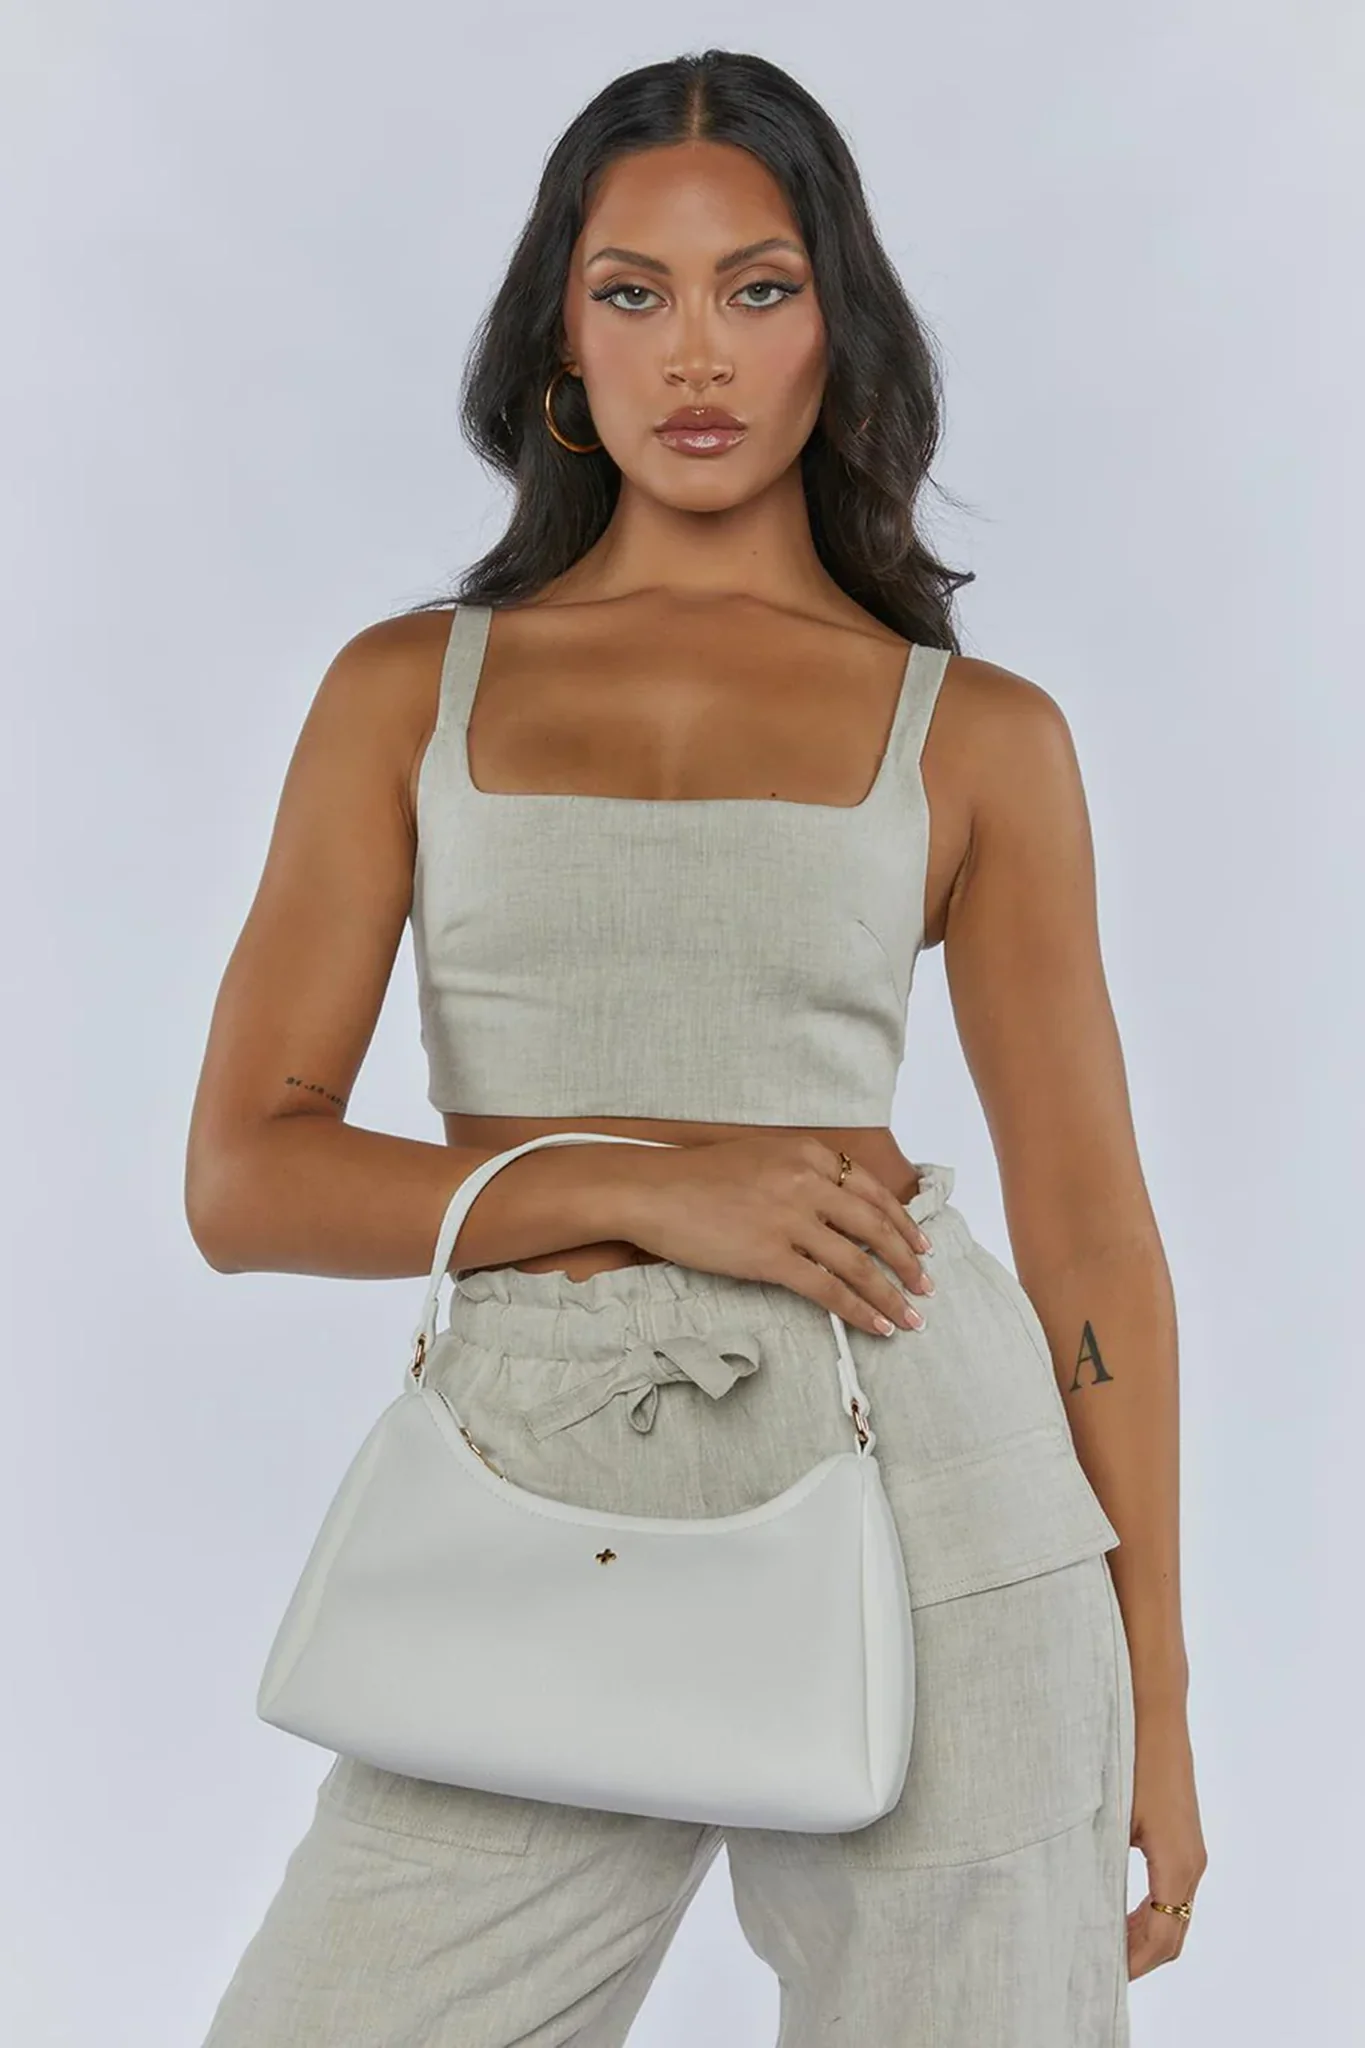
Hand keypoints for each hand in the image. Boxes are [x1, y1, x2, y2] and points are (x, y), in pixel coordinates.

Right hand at [620, 1132, 933, 1338]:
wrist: (652, 1191)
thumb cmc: (699, 1177)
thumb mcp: (762, 1157)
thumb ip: (802, 1174)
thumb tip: (837, 1209)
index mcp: (808, 1154)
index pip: (872, 1192)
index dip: (903, 1223)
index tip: (921, 1245)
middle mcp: (807, 1182)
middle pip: (875, 1227)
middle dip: (908, 1262)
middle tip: (927, 1286)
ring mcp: (790, 1219)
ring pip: (858, 1263)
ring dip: (891, 1294)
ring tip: (910, 1317)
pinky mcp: (770, 1256)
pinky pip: (826, 1288)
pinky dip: (857, 1310)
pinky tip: (875, 1326)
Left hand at [1126, 1706, 1207, 1979]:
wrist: (1154, 1709)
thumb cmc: (1128, 1755)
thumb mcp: (1110, 1815)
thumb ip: (1101, 1862)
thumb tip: (1080, 1907)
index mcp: (1176, 1863)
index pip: (1161, 1936)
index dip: (1134, 1964)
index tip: (1103, 1979)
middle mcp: (1192, 1863)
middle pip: (1172, 1934)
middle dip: (1139, 1959)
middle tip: (1099, 1974)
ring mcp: (1191, 1851)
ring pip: (1175, 1916)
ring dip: (1144, 1938)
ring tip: (1104, 1950)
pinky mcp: (1183, 1838)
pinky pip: (1172, 1892)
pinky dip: (1149, 1915)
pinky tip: (1118, 1915)